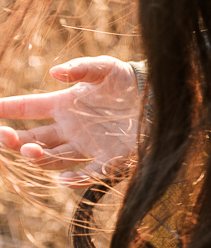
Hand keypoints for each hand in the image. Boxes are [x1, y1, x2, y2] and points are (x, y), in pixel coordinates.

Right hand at [0, 55, 141, 183]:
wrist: (159, 96)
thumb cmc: (128, 81)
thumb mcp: (104, 68)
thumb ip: (80, 68)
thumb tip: (53, 73)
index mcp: (64, 105)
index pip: (27, 109)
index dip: (6, 109)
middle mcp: (70, 128)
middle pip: (33, 139)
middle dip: (13, 140)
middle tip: (4, 136)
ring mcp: (88, 145)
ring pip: (53, 158)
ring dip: (38, 157)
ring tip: (31, 150)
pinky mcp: (110, 159)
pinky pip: (88, 174)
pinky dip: (76, 179)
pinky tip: (65, 178)